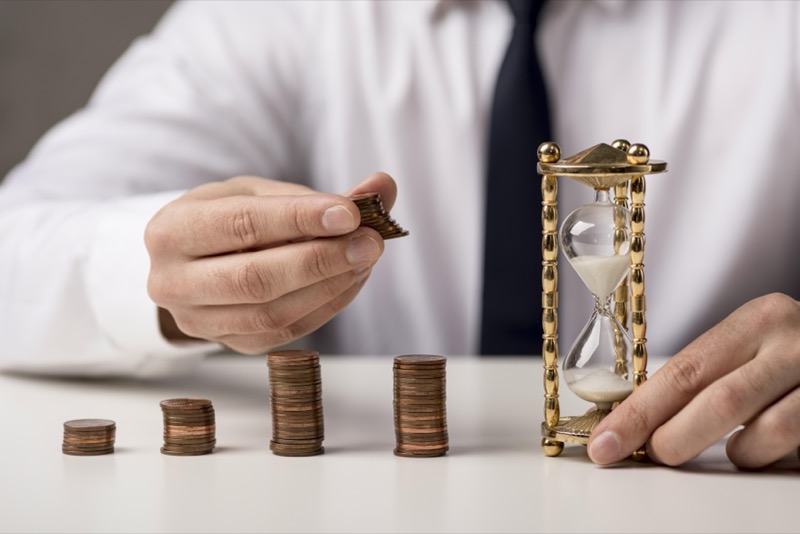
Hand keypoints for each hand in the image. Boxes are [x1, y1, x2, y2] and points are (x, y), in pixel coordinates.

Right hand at [145, 171, 395, 352]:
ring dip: (330, 286)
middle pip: (255, 278)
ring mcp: (199, 322)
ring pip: (272, 313)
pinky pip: (285, 332)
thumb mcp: (261, 193)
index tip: (350, 213)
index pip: (241, 225)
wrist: (196, 261)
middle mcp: (173, 282)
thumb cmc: (228, 219)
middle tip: (370, 241)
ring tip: (365, 258)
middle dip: (321, 260)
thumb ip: (318, 194)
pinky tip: (350, 280)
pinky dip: (326, 306)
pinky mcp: (231, 344)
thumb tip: (383, 186)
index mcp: (172, 230)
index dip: (299, 219)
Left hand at [587, 293, 799, 468]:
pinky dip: (767, 456)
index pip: (683, 369)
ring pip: (763, 432)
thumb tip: (633, 419)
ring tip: (725, 449)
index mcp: (757, 319)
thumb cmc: (789, 356)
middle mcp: (793, 341)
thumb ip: (702, 376)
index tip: (606, 440)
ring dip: (731, 452)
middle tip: (647, 455)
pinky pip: (795, 446)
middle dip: (670, 436)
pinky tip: (762, 447)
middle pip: (717, 399)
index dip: (639, 411)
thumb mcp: (747, 348)